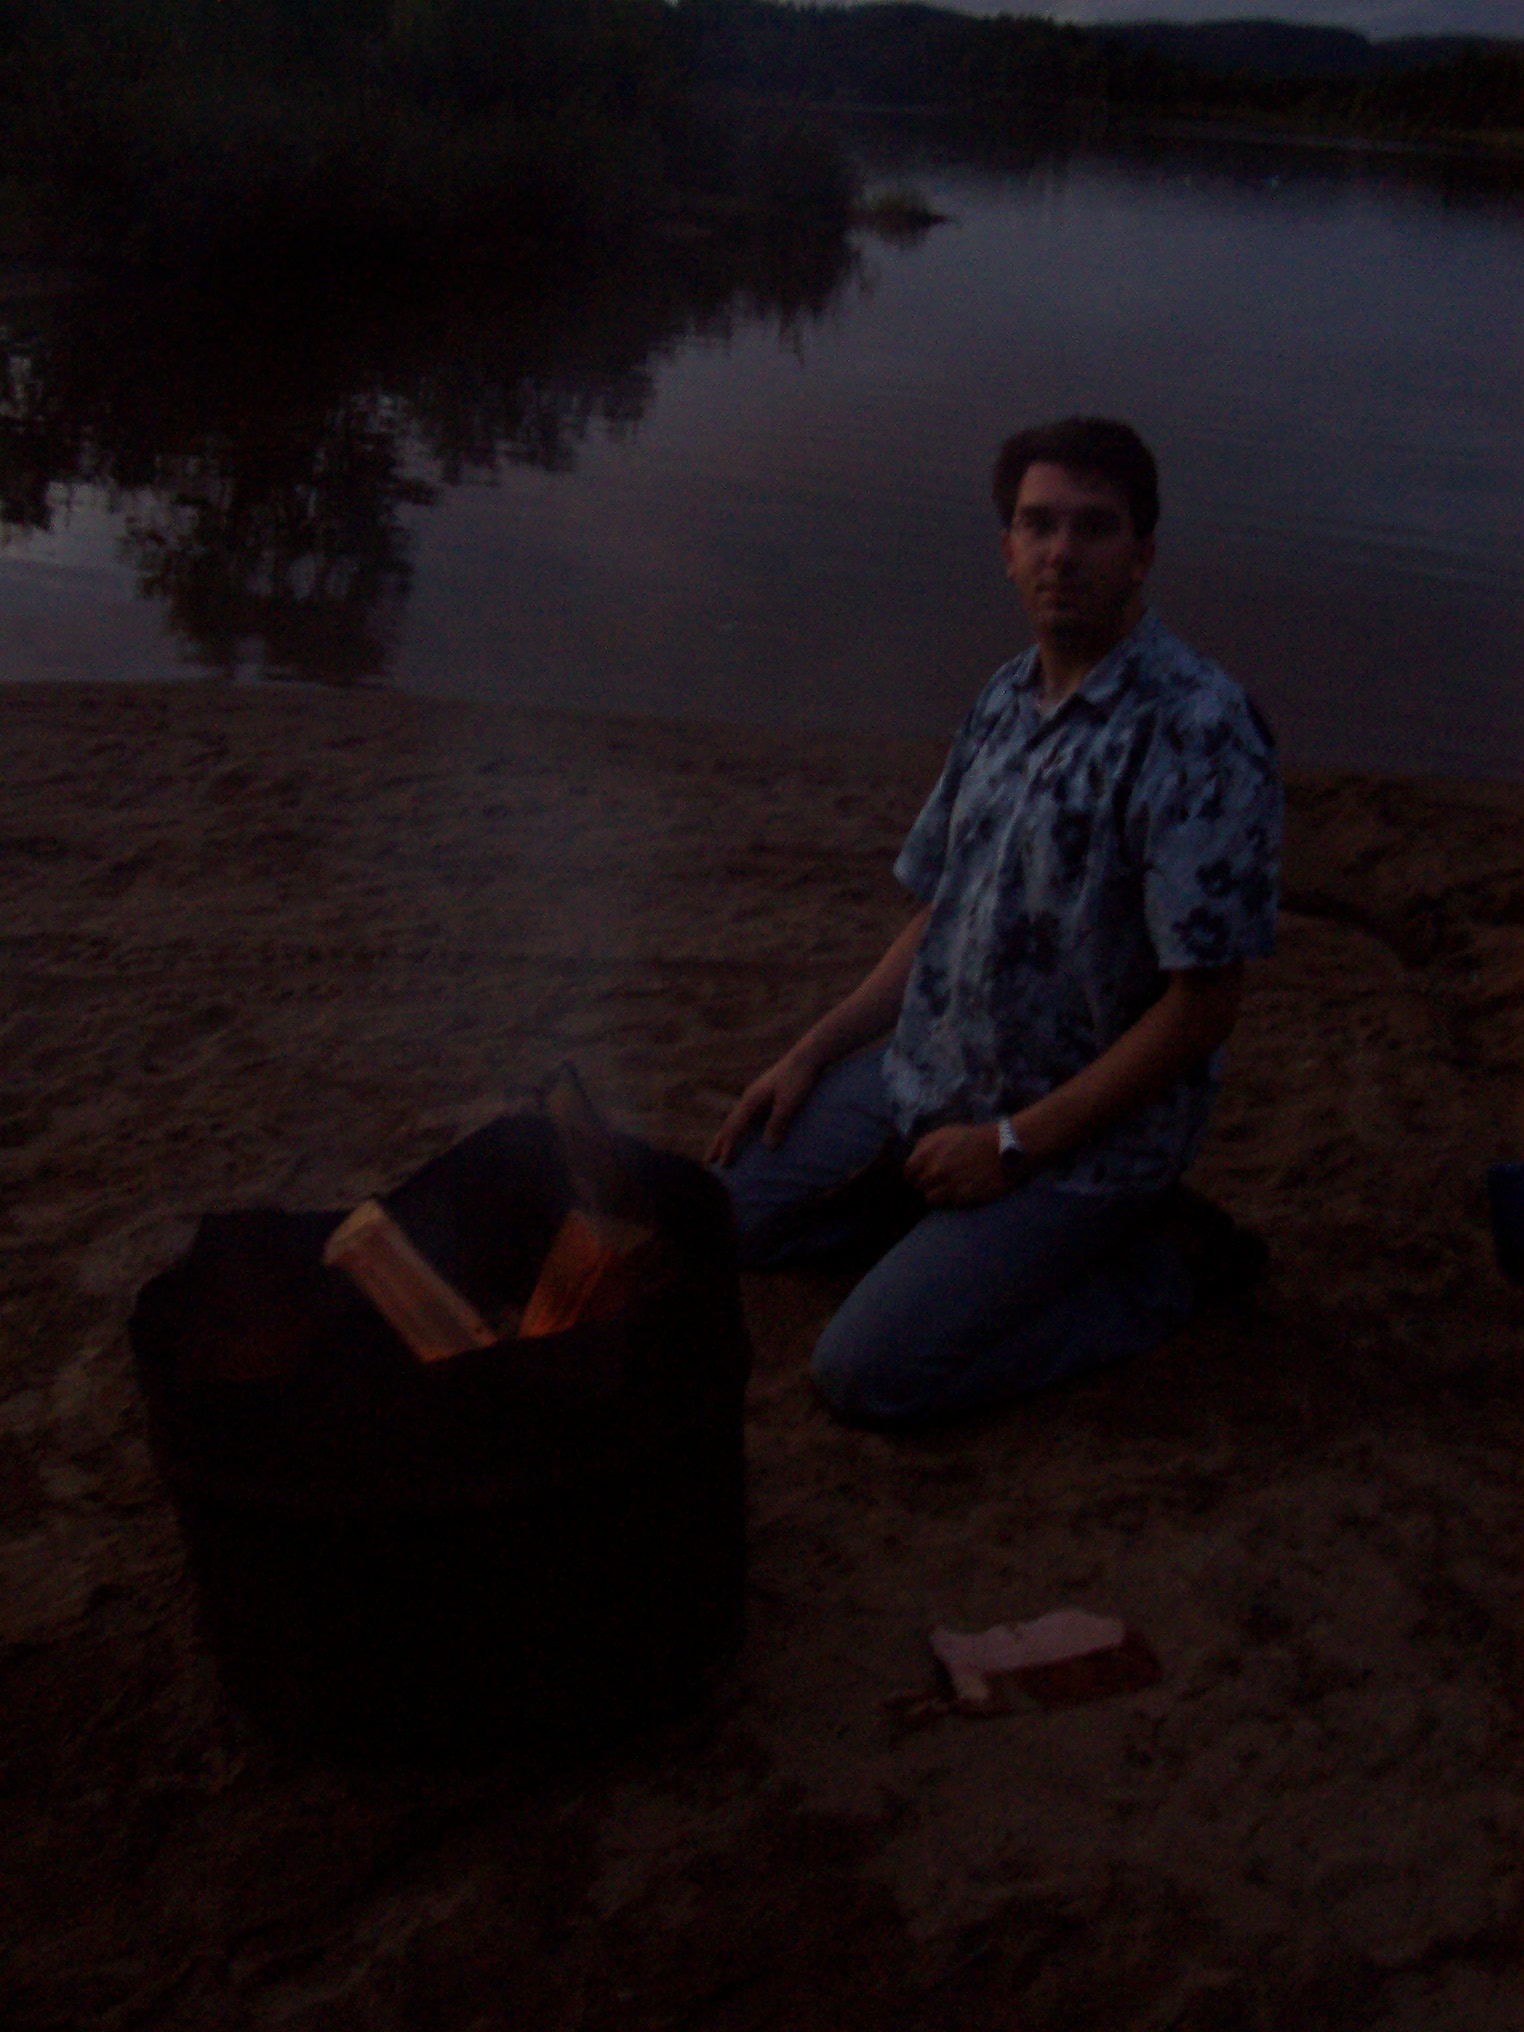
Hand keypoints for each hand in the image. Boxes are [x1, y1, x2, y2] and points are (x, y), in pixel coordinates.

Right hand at [708, 1051, 820, 1166]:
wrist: (807, 1056)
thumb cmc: (799, 1078)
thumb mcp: (789, 1102)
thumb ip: (778, 1123)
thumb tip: (767, 1147)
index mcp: (751, 1101)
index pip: (734, 1129)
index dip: (727, 1148)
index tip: (721, 1166)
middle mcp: (749, 1099)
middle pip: (728, 1125)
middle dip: (718, 1143)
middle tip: (707, 1161)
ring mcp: (756, 1096)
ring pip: (735, 1119)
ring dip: (726, 1135)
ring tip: (719, 1148)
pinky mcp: (765, 1095)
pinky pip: (746, 1116)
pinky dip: (739, 1128)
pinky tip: (743, 1133)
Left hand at [903, 1123, 1008, 1206]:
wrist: (1002, 1148)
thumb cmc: (972, 1139)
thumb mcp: (944, 1133)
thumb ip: (924, 1146)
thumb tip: (912, 1160)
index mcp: (929, 1151)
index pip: (907, 1172)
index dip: (912, 1175)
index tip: (919, 1176)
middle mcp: (936, 1169)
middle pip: (918, 1186)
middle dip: (924, 1184)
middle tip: (935, 1182)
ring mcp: (949, 1184)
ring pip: (929, 1198)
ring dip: (935, 1194)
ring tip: (946, 1188)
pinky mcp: (962, 1197)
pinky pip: (947, 1204)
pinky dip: (950, 1200)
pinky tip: (958, 1191)